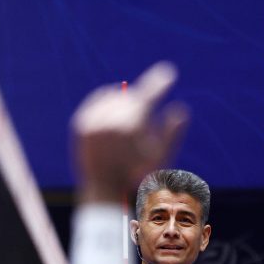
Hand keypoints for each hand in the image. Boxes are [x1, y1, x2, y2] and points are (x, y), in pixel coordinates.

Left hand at [72, 62, 189, 203]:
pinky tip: (117, 109)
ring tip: (129, 124)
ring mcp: (93, 122)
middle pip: (133, 98)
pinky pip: (99, 100)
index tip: (169, 73)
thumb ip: (172, 134)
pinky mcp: (81, 124)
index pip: (149, 95)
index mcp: (132, 127)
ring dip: (127, 102)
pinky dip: (109, 100)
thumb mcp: (159, 159)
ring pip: (115, 96)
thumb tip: (182, 110)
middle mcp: (110, 121)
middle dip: (143, 104)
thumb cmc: (137, 176)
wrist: (104, 190)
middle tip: (143, 123)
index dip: (161, 83)